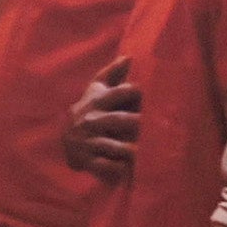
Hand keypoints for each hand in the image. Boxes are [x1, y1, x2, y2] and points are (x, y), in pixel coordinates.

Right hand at [68, 60, 141, 178]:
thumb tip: (129, 56)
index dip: (134, 92)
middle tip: (160, 126)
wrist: (65, 140)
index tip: (152, 94)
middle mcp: (91, 120)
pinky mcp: (87, 160)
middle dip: (138, 122)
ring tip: (149, 152)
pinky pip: (103, 166)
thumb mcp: (95, 92)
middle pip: (119, 120)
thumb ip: (111, 75)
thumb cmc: (89, 112)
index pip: (117, 93)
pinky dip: (116, 169)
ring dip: (131, 149)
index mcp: (96, 101)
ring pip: (113, 145)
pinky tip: (130, 170)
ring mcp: (88, 141)